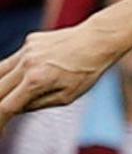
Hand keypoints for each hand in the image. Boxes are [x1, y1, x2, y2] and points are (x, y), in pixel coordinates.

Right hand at [0, 23, 124, 131]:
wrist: (100, 38)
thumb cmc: (88, 70)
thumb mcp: (67, 97)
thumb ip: (37, 104)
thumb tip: (13, 109)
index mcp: (36, 81)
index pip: (5, 107)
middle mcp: (27, 64)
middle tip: (2, 115)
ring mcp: (27, 50)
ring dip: (0, 87)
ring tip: (6, 97)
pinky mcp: (30, 41)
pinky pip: (15, 60)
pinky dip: (14, 71)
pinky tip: (30, 73)